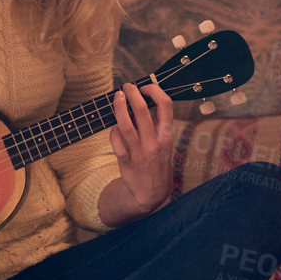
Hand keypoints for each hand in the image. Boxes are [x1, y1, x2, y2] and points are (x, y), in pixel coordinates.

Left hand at [109, 80, 174, 212]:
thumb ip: (156, 125)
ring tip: (117, 97)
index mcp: (166, 136)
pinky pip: (116, 140)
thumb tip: (141, 102)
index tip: (146, 87)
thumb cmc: (158, 162)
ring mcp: (140, 153)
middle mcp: (154, 143)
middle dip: (133, 93)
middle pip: (143, 110)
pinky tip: (114, 127)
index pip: (166, 105)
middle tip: (127, 86)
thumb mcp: (164, 143)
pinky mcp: (126, 161)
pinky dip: (114, 130)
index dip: (155, 91)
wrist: (152, 193)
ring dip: (119, 107)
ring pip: (126, 124)